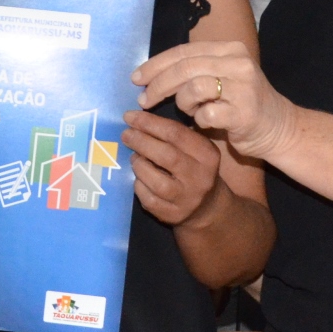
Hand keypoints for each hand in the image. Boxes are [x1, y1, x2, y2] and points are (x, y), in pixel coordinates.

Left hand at [122, 109, 225, 225]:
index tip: (129, 116)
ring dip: (139, 165)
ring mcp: (186, 199)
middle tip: (125, 134)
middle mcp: (200, 177)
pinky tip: (138, 177)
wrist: (206, 207)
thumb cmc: (194, 168)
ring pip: (156, 180)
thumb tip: (139, 119)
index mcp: (207, 155)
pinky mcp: (172, 215)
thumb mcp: (196, 148)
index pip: (176, 134)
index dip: (149, 123)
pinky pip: (148, 198)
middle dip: (141, 141)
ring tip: (134, 157)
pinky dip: (139, 185)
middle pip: (166, 155)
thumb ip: (175, 134)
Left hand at [134, 41, 297, 161]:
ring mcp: (243, 87)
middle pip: (184, 68)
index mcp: (229, 49)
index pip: (183, 51)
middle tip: (144, 100)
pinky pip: (206, 114)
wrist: (277, 128)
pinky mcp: (244, 113)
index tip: (136, 78)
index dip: (156, 64)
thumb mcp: (220, 77)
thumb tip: (149, 74)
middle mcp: (238, 63)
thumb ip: (193, 70)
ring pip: (193, 87)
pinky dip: (198, 120)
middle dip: (158, 84)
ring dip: (182, 102)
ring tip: (186, 111)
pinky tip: (203, 122)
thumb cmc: (240, 103)